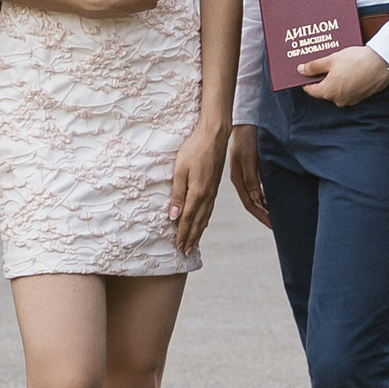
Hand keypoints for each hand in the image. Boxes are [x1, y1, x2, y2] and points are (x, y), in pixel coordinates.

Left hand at [167, 121, 228, 249]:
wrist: (214, 135)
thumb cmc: (194, 149)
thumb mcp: (181, 169)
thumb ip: (178, 194)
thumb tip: (174, 216)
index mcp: (197, 193)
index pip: (188, 219)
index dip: (182, 234)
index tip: (178, 247)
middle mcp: (207, 196)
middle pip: (198, 222)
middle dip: (191, 238)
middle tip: (185, 252)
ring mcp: (213, 192)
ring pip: (205, 218)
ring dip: (198, 232)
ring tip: (193, 243)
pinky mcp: (215, 187)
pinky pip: (210, 210)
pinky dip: (205, 220)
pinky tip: (203, 222)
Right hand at [227, 122, 270, 226]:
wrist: (246, 121)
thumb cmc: (246, 138)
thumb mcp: (248, 158)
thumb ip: (252, 179)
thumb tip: (256, 199)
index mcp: (238, 179)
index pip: (250, 203)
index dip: (260, 215)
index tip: (272, 225)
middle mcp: (242, 179)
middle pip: (252, 203)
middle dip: (263, 215)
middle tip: (276, 225)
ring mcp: (247, 174)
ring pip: (256, 196)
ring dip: (264, 206)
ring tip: (275, 215)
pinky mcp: (253, 168)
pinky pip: (258, 187)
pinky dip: (265, 196)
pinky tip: (271, 199)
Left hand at [301, 43, 388, 109]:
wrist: (381, 63)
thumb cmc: (356, 61)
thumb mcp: (331, 60)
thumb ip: (314, 67)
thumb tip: (301, 70)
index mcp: (328, 92)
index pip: (311, 90)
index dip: (306, 80)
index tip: (304, 72)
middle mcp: (339, 100)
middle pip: (324, 90)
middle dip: (322, 78)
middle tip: (322, 63)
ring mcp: (351, 100)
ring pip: (337, 90)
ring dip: (335, 79)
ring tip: (337, 64)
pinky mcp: (361, 96)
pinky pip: (348, 90)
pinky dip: (346, 82)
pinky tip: (349, 69)